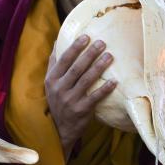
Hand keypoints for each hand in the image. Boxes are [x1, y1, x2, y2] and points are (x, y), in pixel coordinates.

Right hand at [45, 35, 116, 157]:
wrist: (60, 128)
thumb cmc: (57, 100)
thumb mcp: (50, 82)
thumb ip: (54, 63)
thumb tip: (57, 41)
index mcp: (51, 79)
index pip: (63, 60)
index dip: (75, 48)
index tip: (86, 37)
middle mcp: (59, 89)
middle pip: (76, 68)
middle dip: (89, 54)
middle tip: (102, 43)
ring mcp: (70, 100)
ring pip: (86, 80)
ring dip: (98, 67)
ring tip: (109, 56)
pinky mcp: (81, 110)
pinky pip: (95, 97)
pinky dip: (104, 89)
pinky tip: (114, 81)